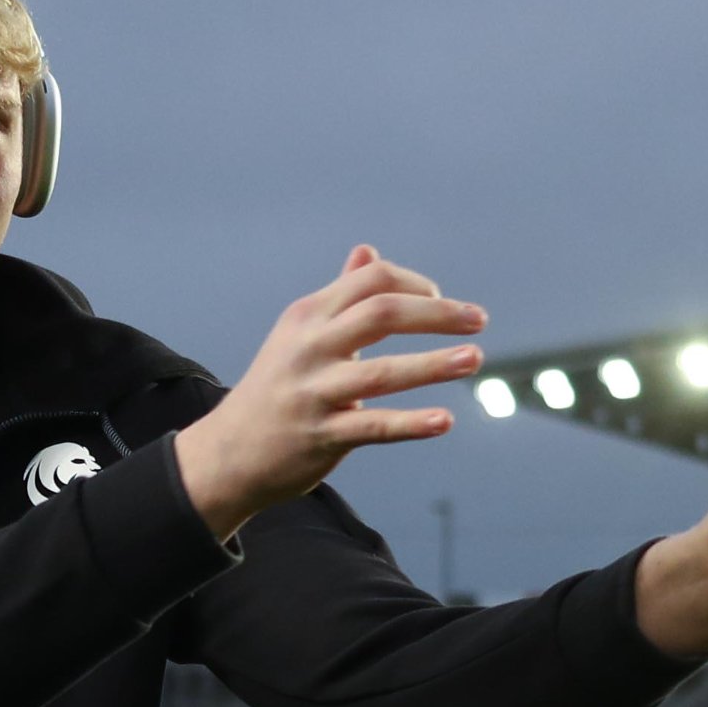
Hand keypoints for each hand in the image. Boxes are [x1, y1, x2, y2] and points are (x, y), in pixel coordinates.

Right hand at [173, 246, 487, 538]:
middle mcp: (310, 348)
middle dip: (437, 313)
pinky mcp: (321, 436)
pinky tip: (445, 421)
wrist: (229, 453)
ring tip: (475, 358)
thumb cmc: (276, 388)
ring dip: (434, 365)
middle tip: (479, 320)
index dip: (415, 285)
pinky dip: (412, 423)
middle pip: (382, 313)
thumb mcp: (300, 334)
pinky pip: (374, 427)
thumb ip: (340, 296)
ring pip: (383, 372)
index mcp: (309, 316)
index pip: (372, 281)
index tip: (443, 303)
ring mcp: (315, 393)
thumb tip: (368, 252)